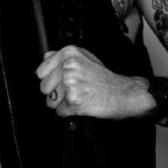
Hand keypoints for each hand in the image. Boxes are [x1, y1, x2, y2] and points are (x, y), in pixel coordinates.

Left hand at [35, 45, 155, 118]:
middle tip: (73, 92)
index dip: (49, 80)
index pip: (40, 72)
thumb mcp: (85, 58)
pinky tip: (82, 105)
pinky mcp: (74, 101)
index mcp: (69, 54)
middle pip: (44, 88)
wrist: (126, 94)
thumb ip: (62, 58)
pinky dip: (69, 112)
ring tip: (79, 98)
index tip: (58, 83)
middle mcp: (68, 67)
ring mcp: (70, 84)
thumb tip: (43, 62)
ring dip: (62, 104)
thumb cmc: (107, 79)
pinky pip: (60, 112)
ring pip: (50, 101)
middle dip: (56, 93)